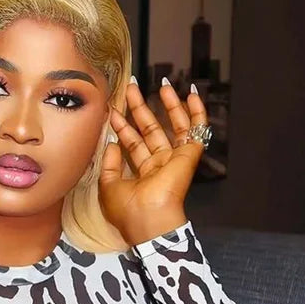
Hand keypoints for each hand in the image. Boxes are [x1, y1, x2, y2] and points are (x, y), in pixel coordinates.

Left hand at [98, 79, 207, 245]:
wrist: (148, 219)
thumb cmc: (127, 210)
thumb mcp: (108, 185)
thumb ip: (108, 162)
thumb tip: (111, 141)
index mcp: (141, 174)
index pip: (132, 144)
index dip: (122, 126)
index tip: (113, 109)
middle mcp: (159, 164)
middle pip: (149, 130)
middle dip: (139, 108)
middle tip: (130, 88)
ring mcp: (175, 159)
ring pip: (172, 126)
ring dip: (166, 105)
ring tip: (160, 84)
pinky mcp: (189, 155)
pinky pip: (196, 130)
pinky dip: (196, 112)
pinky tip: (191, 93)